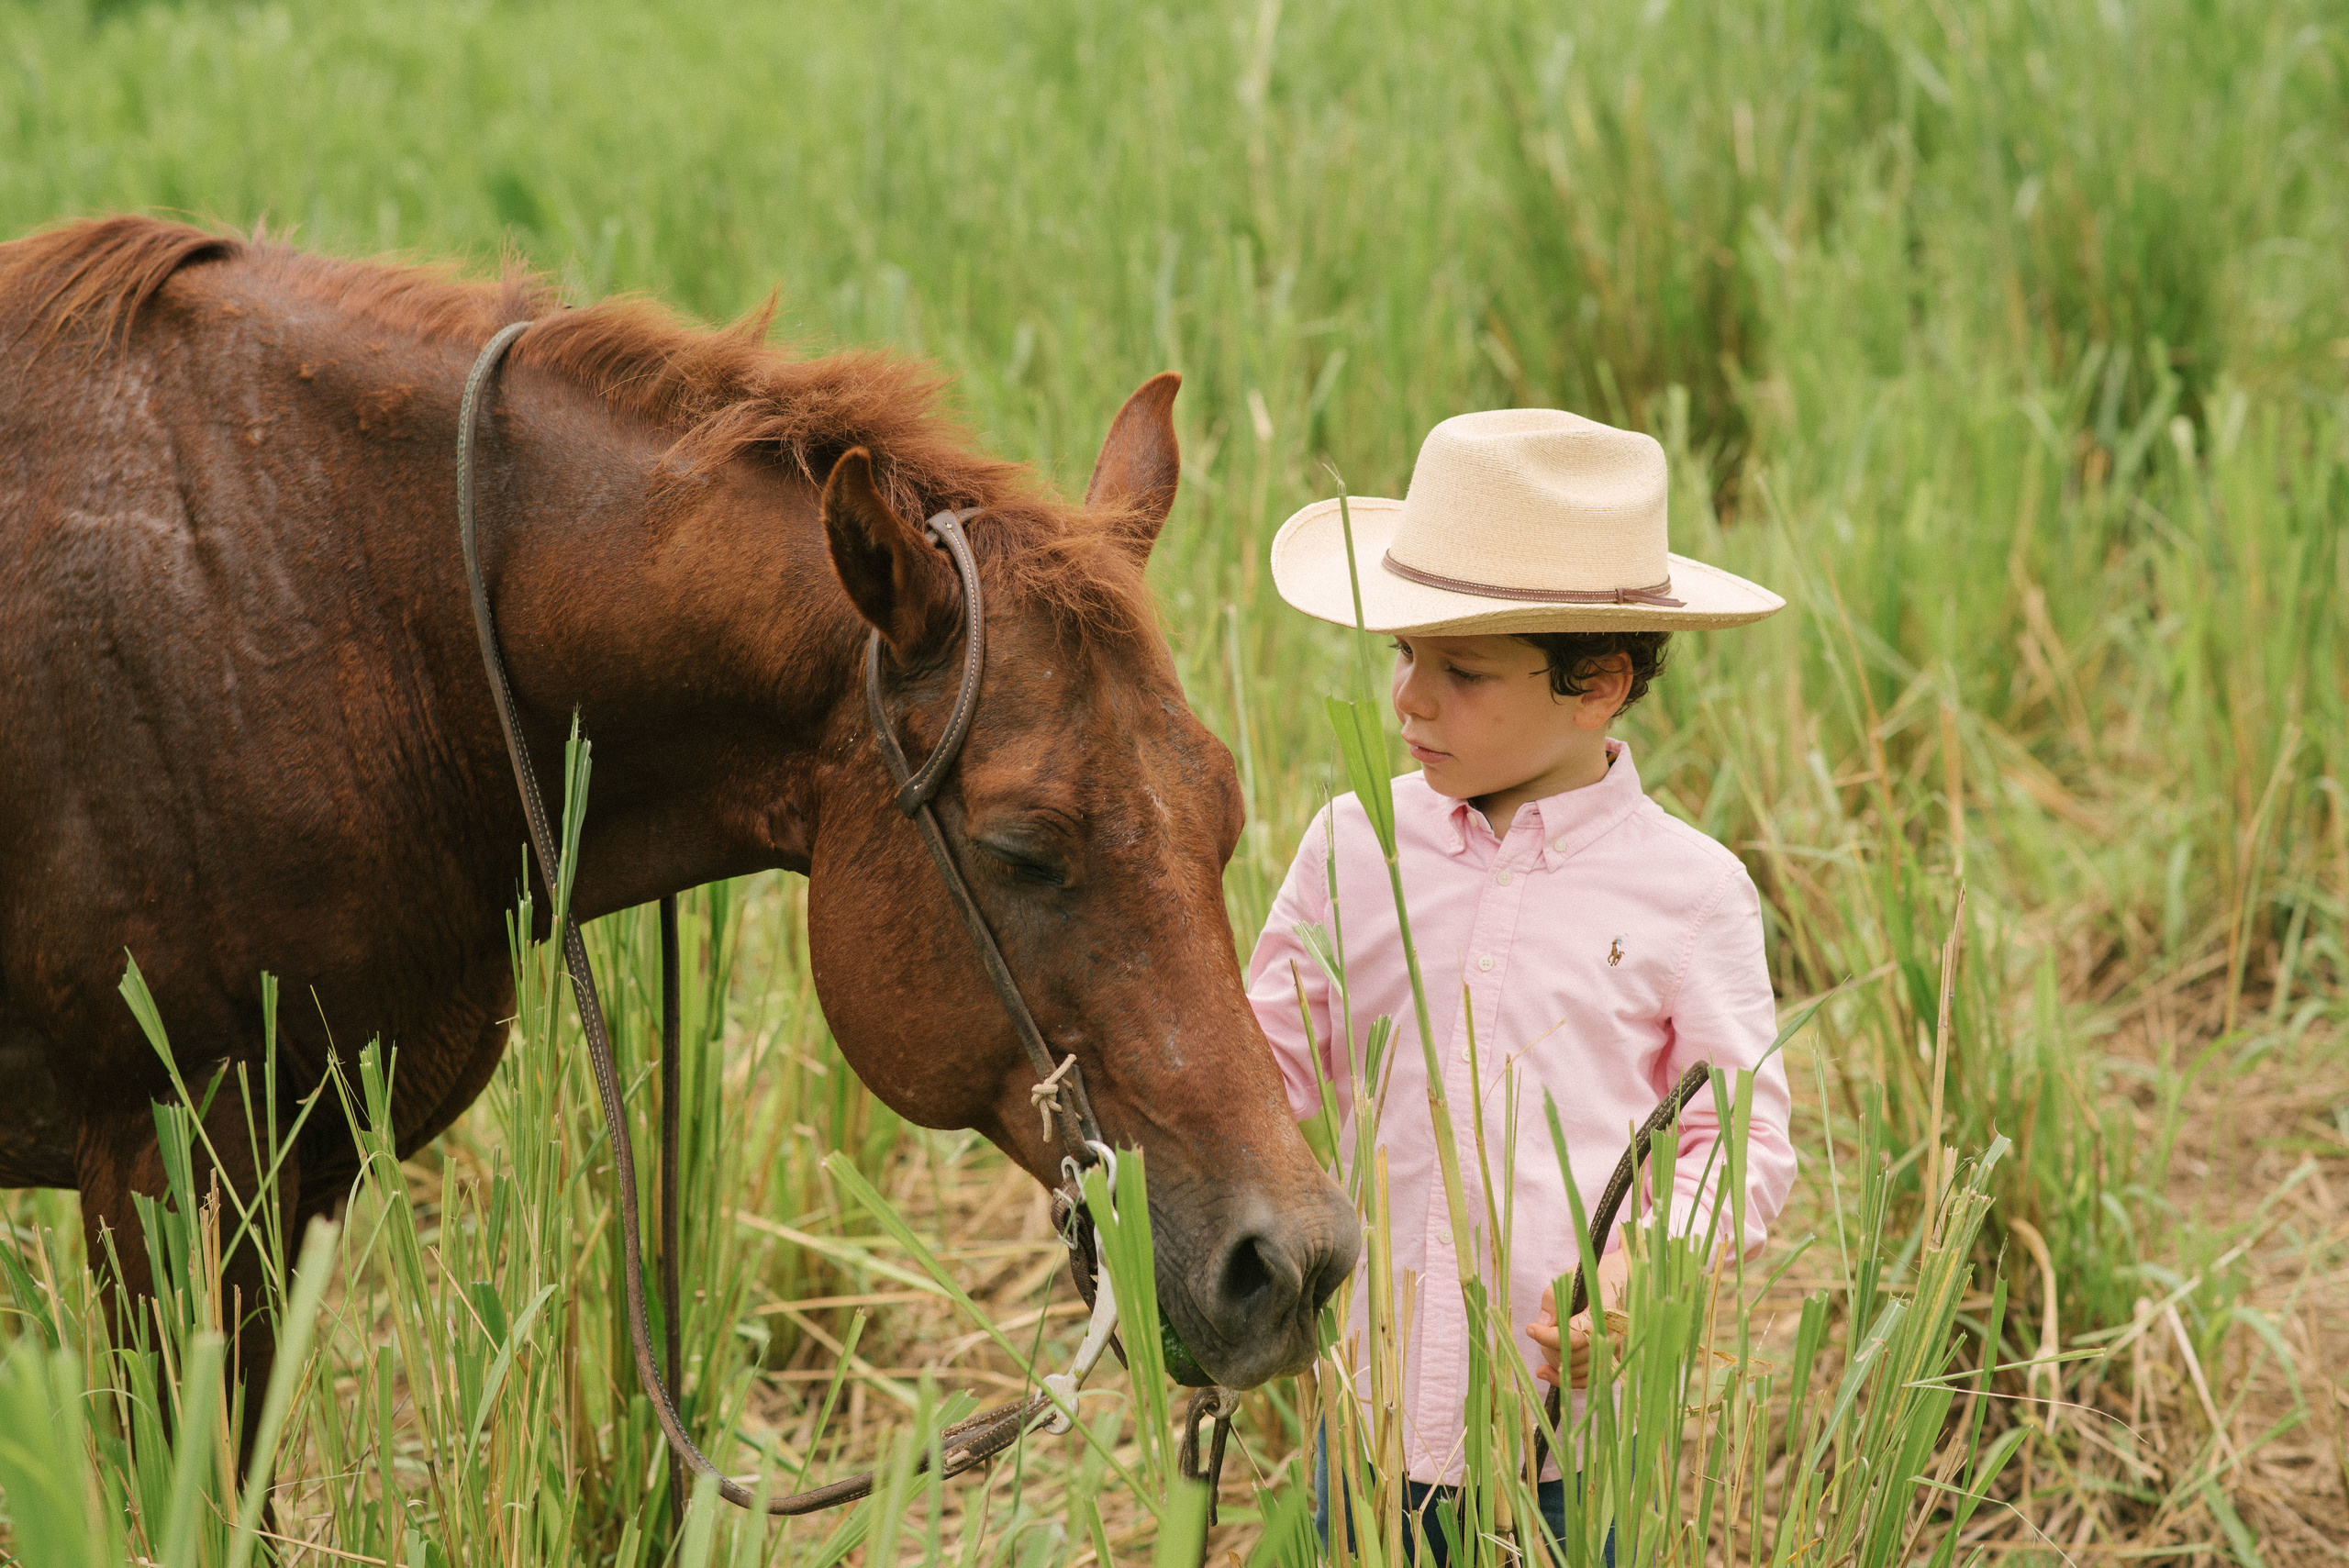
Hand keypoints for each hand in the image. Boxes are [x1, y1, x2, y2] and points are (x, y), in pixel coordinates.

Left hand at [1527, 1247, 1632, 1388]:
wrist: (1626, 1281)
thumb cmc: (1596, 1277)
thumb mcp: (1571, 1278)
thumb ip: (1554, 1299)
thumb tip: (1542, 1325)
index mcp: (1605, 1313)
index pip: (1573, 1337)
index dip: (1548, 1337)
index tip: (1530, 1329)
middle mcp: (1613, 1335)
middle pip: (1574, 1356)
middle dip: (1548, 1348)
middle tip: (1537, 1332)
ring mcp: (1615, 1349)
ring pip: (1578, 1370)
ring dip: (1555, 1363)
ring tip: (1543, 1346)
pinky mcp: (1613, 1358)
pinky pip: (1588, 1378)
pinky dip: (1568, 1379)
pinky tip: (1548, 1374)